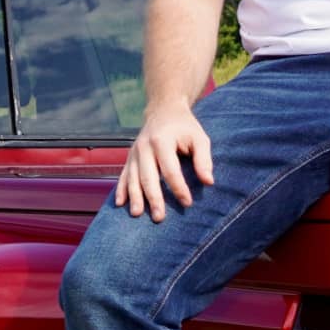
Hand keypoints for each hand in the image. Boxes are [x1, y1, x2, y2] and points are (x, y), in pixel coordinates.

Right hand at [115, 102, 215, 221]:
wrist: (164, 110)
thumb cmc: (185, 128)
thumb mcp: (199, 138)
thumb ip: (204, 159)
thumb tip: (208, 182)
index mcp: (162, 141)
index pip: (170, 170)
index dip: (179, 188)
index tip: (187, 203)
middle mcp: (144, 147)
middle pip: (148, 177)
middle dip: (153, 198)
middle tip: (159, 218)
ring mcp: (134, 152)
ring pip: (132, 178)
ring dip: (135, 197)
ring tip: (137, 215)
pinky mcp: (129, 157)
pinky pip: (123, 175)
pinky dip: (120, 189)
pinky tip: (120, 203)